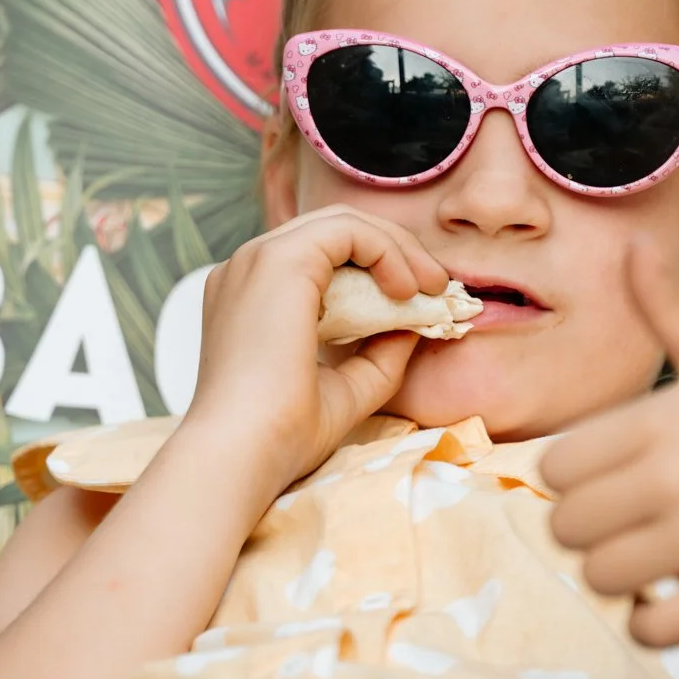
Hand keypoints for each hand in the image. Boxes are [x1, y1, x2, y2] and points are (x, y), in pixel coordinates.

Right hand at [181, 205, 450, 491]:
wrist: (243, 454)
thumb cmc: (280, 435)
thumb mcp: (345, 389)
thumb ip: (378, 355)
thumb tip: (416, 326)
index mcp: (251, 297)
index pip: (320, 258)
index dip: (374, 269)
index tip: (417, 301)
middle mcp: (248, 270)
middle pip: (333, 232)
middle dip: (392, 251)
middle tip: (435, 287)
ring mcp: (258, 260)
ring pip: (342, 224)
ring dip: (395, 248)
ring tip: (429, 287)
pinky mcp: (279, 260)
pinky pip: (346, 230)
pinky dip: (386, 251)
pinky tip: (407, 289)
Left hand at [539, 239, 678, 648]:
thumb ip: (664, 309)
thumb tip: (630, 246)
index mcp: (658, 419)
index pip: (552, 466)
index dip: (571, 482)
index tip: (607, 483)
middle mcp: (673, 474)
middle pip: (564, 527)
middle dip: (587, 534)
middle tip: (625, 530)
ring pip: (599, 578)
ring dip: (616, 580)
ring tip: (648, 566)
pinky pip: (650, 628)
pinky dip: (649, 624)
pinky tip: (672, 601)